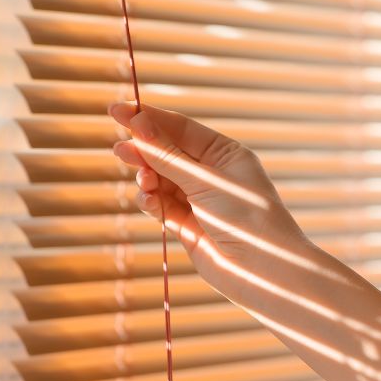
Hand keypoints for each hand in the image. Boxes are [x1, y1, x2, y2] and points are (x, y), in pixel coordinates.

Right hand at [109, 102, 310, 304]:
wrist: (263, 270)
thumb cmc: (245, 217)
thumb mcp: (204, 180)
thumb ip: (167, 155)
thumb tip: (138, 124)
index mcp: (224, 153)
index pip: (180, 128)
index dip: (148, 119)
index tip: (117, 111)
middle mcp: (211, 174)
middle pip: (167, 154)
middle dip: (144, 151)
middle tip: (119, 149)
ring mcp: (198, 200)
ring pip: (160, 180)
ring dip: (148, 178)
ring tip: (143, 181)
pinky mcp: (187, 225)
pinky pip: (161, 206)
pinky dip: (151, 201)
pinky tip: (148, 200)